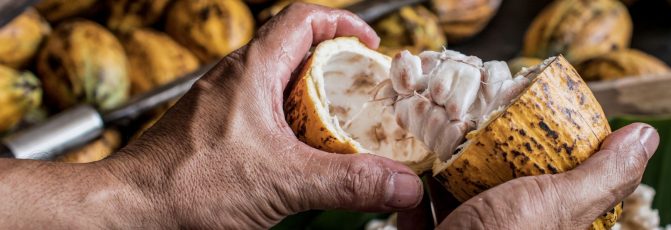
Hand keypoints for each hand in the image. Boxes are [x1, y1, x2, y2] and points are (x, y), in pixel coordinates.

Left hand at [0, 3, 421, 228]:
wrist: (127, 211)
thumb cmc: (183, 186)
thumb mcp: (281, 182)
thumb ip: (347, 182)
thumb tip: (400, 183)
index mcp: (252, 71)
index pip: (303, 19)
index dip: (343, 24)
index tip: (371, 45)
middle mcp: (236, 79)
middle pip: (297, 52)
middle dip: (338, 70)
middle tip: (365, 96)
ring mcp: (223, 105)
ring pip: (281, 86)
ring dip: (315, 102)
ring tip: (341, 130)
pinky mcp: (216, 131)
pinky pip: (264, 115)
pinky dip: (292, 127)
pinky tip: (302, 158)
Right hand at [398, 123, 659, 229]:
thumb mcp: (559, 206)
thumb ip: (602, 176)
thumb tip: (646, 136)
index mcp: (551, 226)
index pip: (556, 179)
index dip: (545, 144)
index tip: (526, 113)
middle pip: (503, 185)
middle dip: (485, 154)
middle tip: (475, 120)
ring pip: (460, 199)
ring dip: (445, 171)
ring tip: (438, 140)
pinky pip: (425, 218)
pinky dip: (416, 200)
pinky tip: (414, 182)